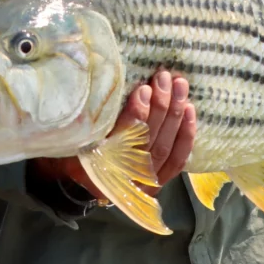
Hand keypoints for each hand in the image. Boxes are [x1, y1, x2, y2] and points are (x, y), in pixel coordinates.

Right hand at [32, 69, 196, 197]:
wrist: (76, 184)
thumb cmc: (73, 151)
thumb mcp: (72, 136)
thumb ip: (89, 119)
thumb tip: (104, 83)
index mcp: (98, 167)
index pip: (123, 140)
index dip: (136, 114)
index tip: (143, 89)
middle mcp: (123, 179)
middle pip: (149, 141)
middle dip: (160, 107)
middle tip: (165, 79)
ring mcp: (143, 183)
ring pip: (165, 147)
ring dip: (174, 114)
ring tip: (180, 87)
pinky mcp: (157, 181)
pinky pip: (177, 159)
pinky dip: (186, 135)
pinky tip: (190, 111)